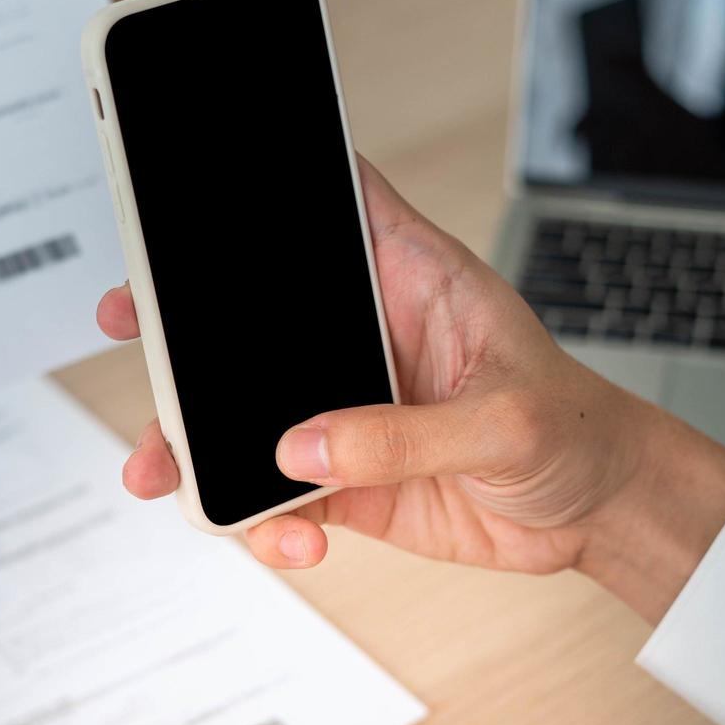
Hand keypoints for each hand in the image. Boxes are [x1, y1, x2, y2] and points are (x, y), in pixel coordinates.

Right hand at [97, 159, 724, 621]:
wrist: (594, 512)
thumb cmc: (572, 427)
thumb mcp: (504, 418)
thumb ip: (404, 435)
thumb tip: (301, 450)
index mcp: (406, 278)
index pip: (327, 205)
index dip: (258, 183)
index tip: (184, 188)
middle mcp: (359, 336)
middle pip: (251, 314)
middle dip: (184, 321)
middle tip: (131, 322)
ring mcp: (341, 408)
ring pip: (243, 412)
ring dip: (195, 442)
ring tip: (168, 475)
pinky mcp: (340, 475)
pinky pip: (273, 493)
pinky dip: (261, 521)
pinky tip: (292, 541)